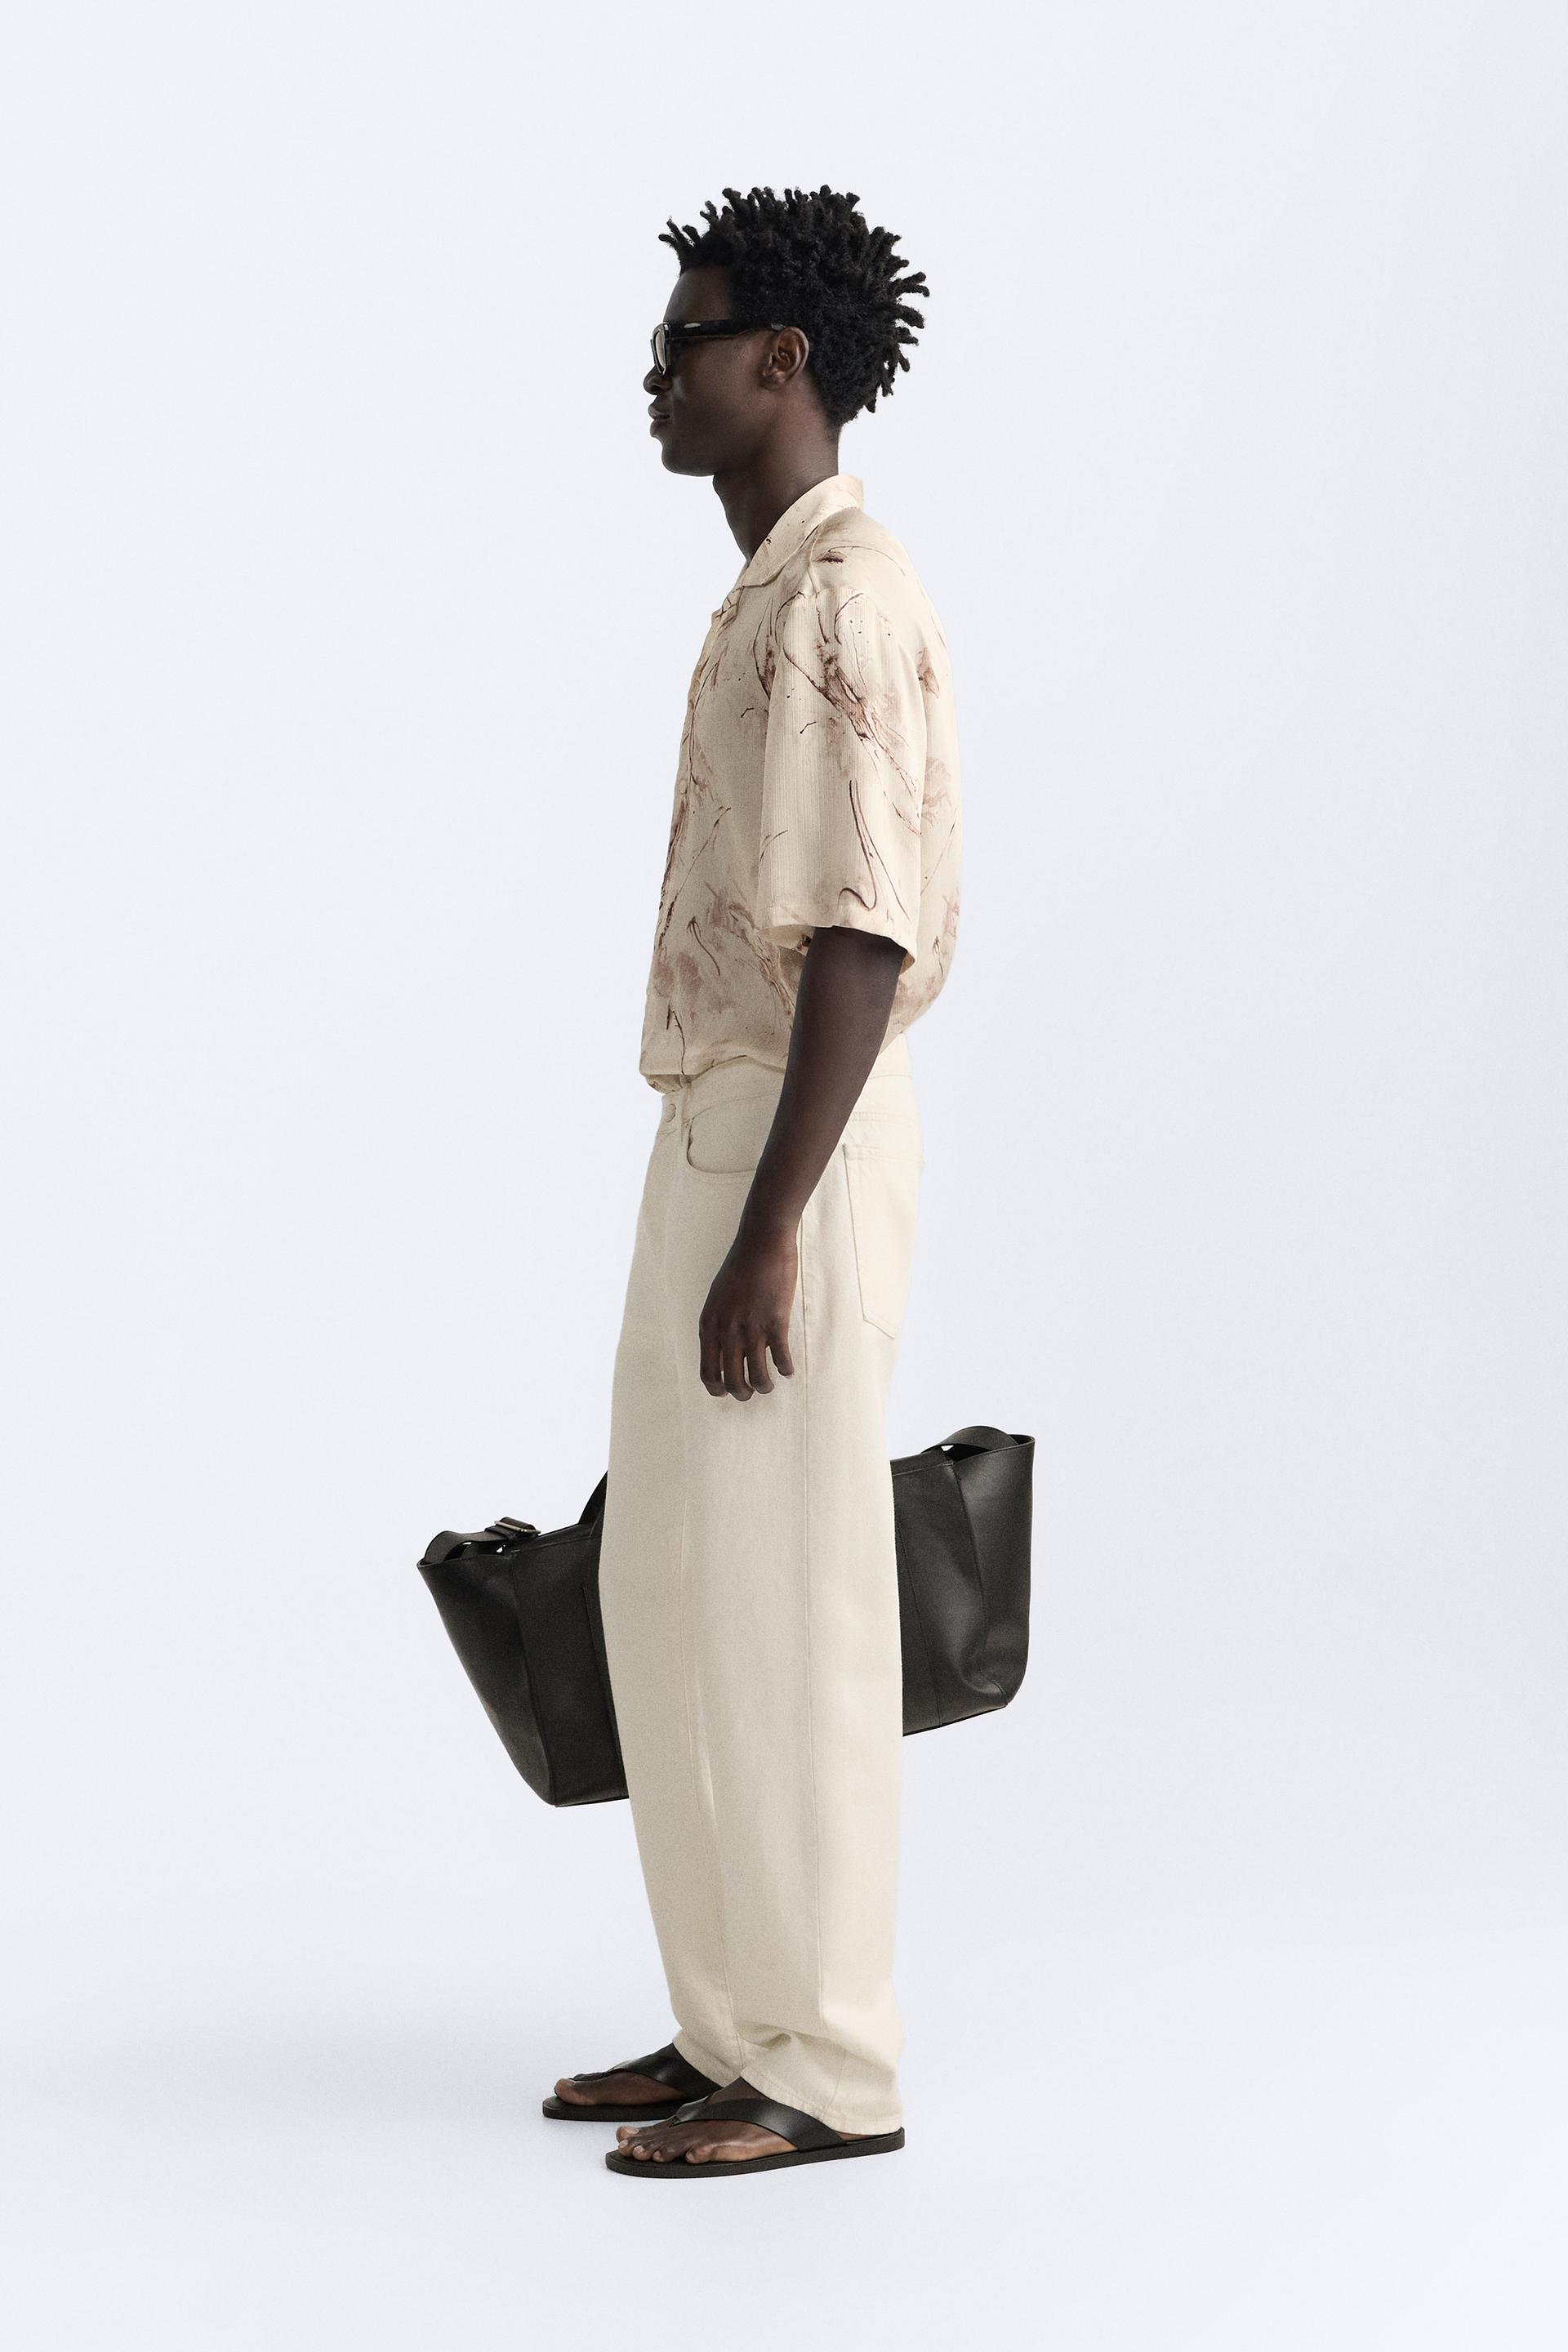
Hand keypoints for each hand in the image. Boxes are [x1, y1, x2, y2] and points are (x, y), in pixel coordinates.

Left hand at [697, 1216, 798, 1400]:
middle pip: (733, 1381)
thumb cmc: (739, 1268)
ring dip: (764, 1386)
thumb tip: (724, 1353)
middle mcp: (727, 1331)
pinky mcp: (775, 1322)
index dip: (718, 1389)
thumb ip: (717, 1325)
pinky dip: (785, 1369)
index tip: (727, 1392)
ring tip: (770, 1383)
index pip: (708, 1372)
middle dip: (743, 1393)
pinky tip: (788, 1369)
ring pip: (757, 1376)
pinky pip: (781, 1359)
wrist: (760, 1244)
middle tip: (751, 1393)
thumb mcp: (717, 1299)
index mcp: (709, 1325)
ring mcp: (751, 1328)